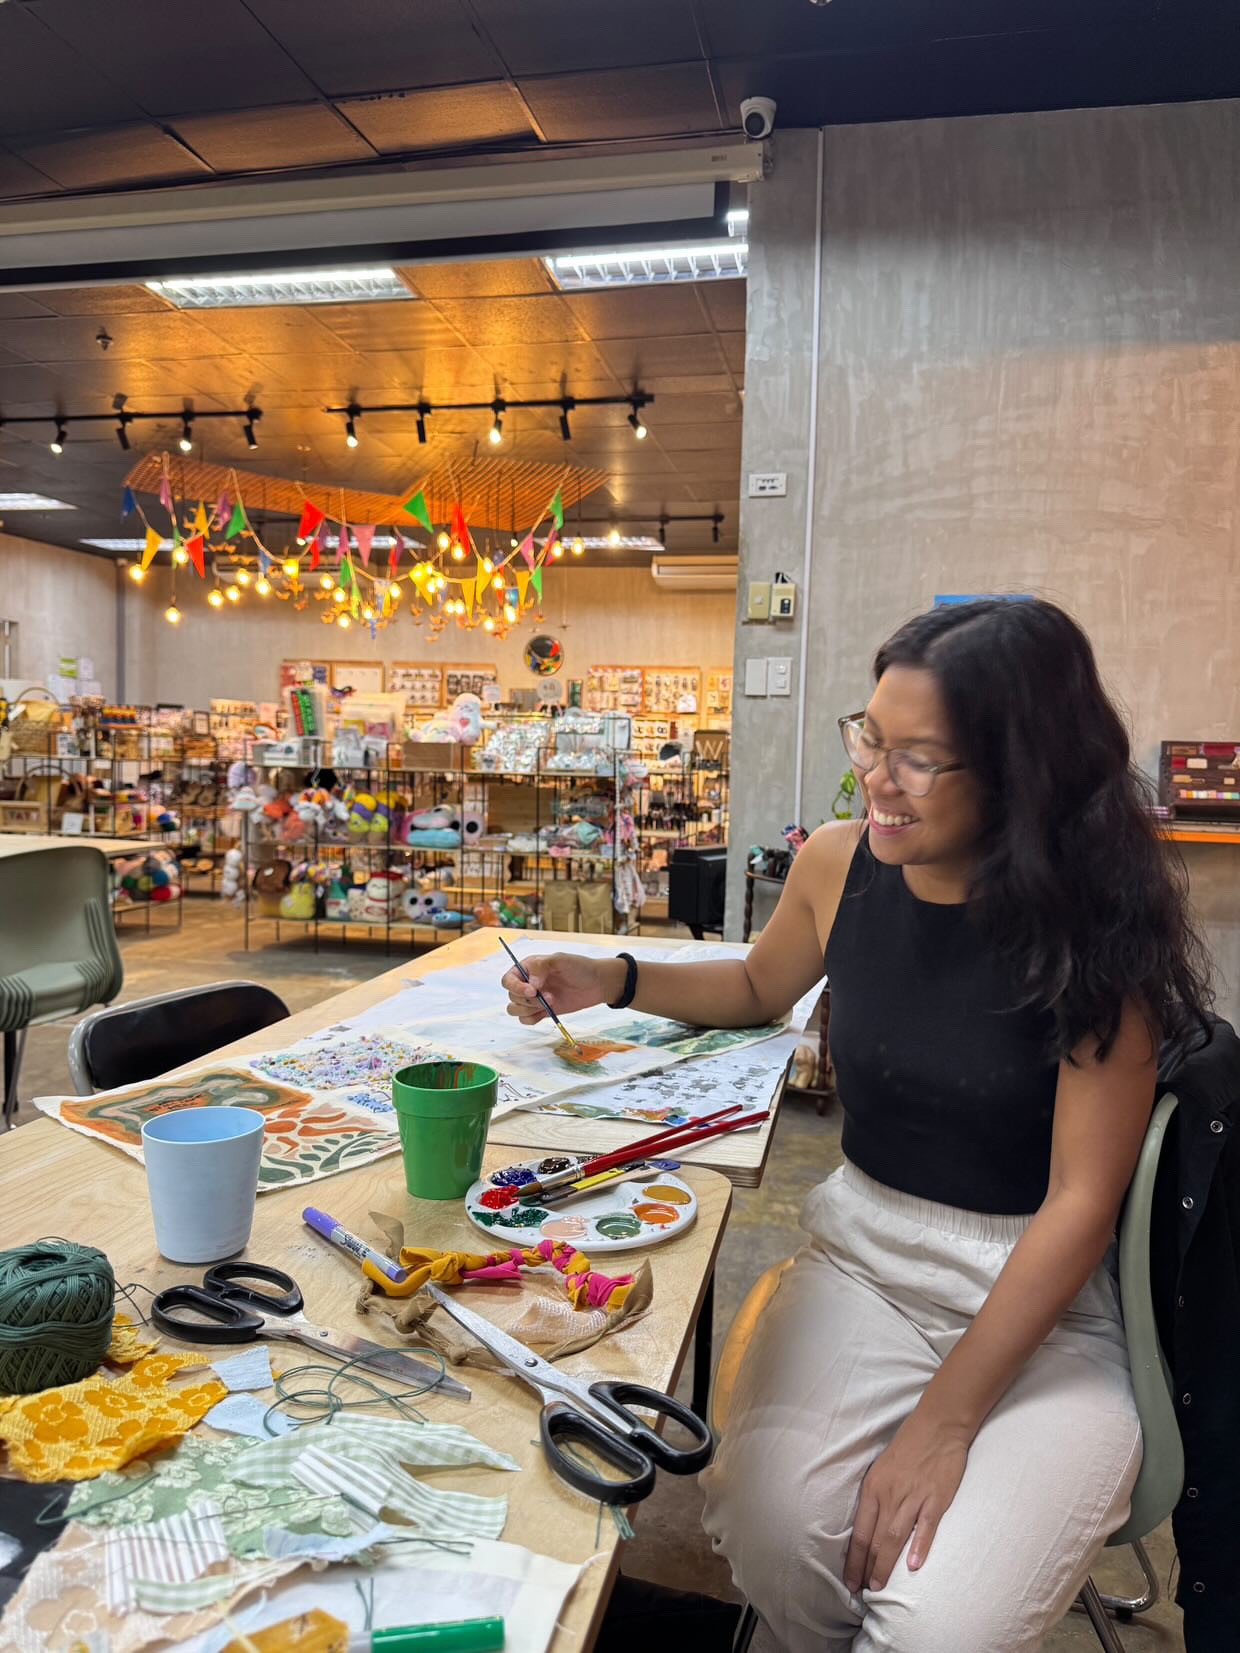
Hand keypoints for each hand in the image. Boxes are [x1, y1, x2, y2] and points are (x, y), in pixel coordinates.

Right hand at [502, 953, 620, 1024]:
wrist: (596, 984)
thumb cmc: (579, 967)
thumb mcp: (561, 960)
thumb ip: (542, 967)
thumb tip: (531, 983)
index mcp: (528, 968)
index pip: (509, 979)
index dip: (516, 987)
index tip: (532, 991)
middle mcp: (527, 983)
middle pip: (511, 996)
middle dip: (527, 1000)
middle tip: (549, 997)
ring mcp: (533, 999)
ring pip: (514, 1009)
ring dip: (528, 1010)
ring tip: (550, 1003)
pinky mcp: (541, 1012)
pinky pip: (525, 1020)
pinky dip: (532, 1019)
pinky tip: (547, 1012)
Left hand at [843, 1409, 968, 1593]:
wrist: (938, 1425)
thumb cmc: (908, 1447)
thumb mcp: (882, 1469)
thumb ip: (876, 1497)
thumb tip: (868, 1526)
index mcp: (873, 1487)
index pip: (859, 1530)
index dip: (853, 1558)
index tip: (849, 1579)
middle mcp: (889, 1494)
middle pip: (873, 1538)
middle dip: (866, 1567)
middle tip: (862, 1591)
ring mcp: (913, 1496)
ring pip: (894, 1537)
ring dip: (885, 1563)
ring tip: (879, 1586)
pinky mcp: (936, 1498)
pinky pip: (926, 1525)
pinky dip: (920, 1546)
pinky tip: (914, 1566)